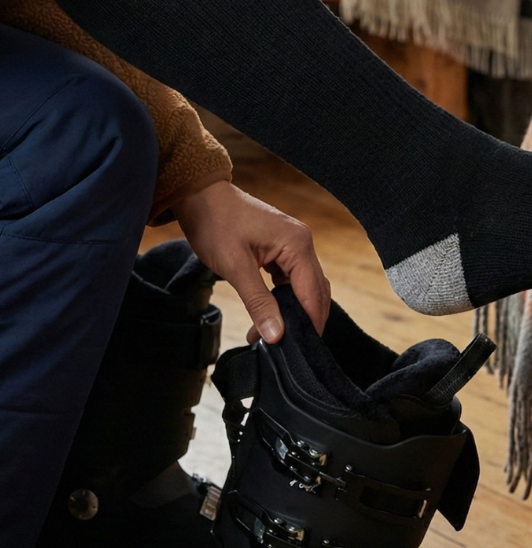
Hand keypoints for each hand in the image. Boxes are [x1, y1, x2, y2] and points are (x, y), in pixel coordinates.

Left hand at [172, 180, 330, 343]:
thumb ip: (258, 302)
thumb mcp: (235, 267)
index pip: (313, 293)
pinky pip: (291, 279)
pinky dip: (282, 299)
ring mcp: (293, 244)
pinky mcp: (282, 247)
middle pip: (315, 291)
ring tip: (270, 337)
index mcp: (297, 244)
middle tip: (287, 351)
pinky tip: (267, 316)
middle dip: (303, 321)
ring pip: (303, 287)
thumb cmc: (216, 224)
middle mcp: (302, 242)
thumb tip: (276, 334)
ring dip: (291, 312)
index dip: (309, 324)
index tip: (300, 351)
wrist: (201, 196)